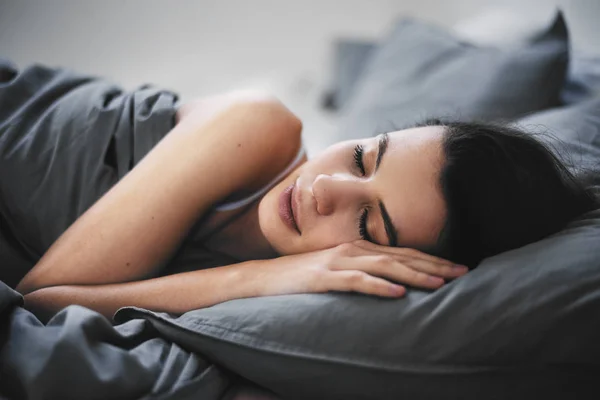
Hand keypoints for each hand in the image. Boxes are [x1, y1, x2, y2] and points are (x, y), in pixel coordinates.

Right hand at [247, 240, 467, 298]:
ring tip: (439, 284)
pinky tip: (396, 293)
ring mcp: (338, 261)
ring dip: (413, 275)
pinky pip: (354, 281)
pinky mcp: (323, 277)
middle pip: (400, 256)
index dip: (432, 259)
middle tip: (463, 273)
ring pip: (383, 266)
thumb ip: (362, 270)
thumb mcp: (337, 269)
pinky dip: (377, 286)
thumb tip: (394, 282)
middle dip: (434, 265)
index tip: (458, 267)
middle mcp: (352, 249)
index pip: (402, 251)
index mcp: (358, 247)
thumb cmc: (303, 275)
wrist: (263, 277)